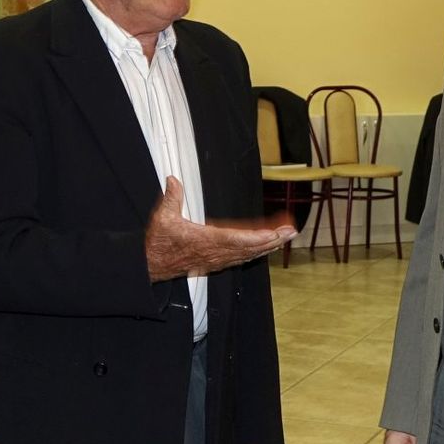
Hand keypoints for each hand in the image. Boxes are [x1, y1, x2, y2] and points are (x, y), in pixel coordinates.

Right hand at [145, 177, 295, 281]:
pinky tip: (267, 247)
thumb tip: (172, 179)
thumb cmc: (159, 243)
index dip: (258, 239)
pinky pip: (241, 257)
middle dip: (272, 240)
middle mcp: (216, 252)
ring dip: (268, 246)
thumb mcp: (162, 217)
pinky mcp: (216, 261)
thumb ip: (171, 198)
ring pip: (249, 254)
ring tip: (286, 236)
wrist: (152, 265)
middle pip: (250, 248)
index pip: (237, 241)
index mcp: (206, 241)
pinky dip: (256, 251)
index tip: (274, 234)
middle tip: (291, 232)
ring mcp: (217, 259)